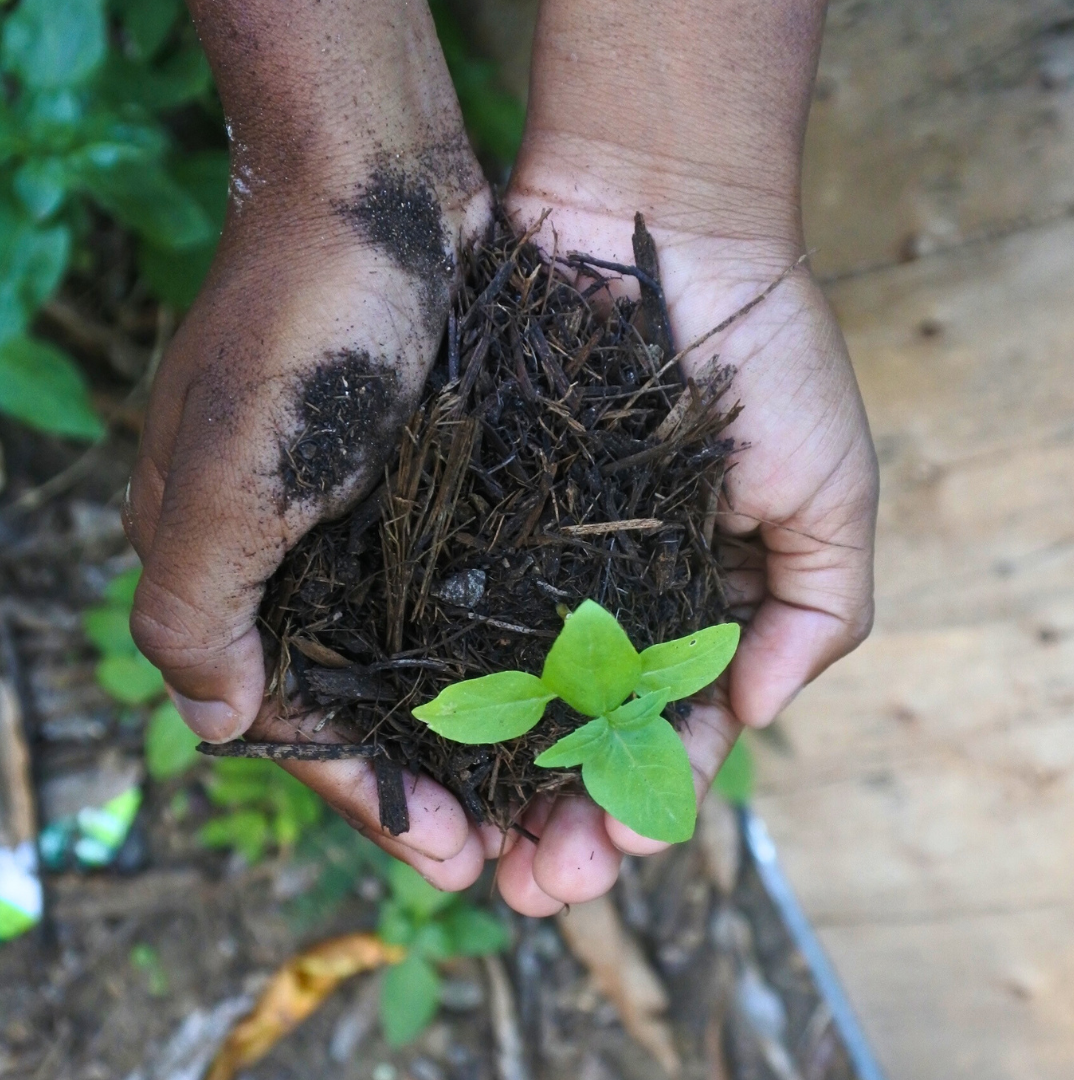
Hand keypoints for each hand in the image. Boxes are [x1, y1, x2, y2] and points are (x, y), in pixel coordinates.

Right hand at [125, 0, 496, 886]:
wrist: (381, 187)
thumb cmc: (302, 324)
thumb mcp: (228, 472)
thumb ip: (198, 604)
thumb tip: (211, 722)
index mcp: (238, 573)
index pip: (302, 726)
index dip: (376, 804)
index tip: (462, 866)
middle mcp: (307, 560)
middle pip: (377, 710)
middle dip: (446, 788)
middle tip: (530, 854)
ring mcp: (378, 523)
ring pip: (436, 661)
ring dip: (493, 731)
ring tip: (564, 791)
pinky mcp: (440, 483)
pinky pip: (479, 593)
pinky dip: (517, 646)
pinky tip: (573, 686)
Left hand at [485, 0, 878, 913]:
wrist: (653, 228)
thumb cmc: (762, 355)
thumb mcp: (830, 491)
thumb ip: (813, 612)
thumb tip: (752, 716)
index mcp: (696, 609)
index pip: (676, 732)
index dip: (652, 801)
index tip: (619, 856)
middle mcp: (609, 601)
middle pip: (582, 739)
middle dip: (563, 822)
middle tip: (533, 891)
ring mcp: (533, 564)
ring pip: (509, 703)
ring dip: (497, 787)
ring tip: (479, 864)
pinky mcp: (468, 520)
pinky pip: (449, 617)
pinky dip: (442, 692)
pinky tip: (425, 755)